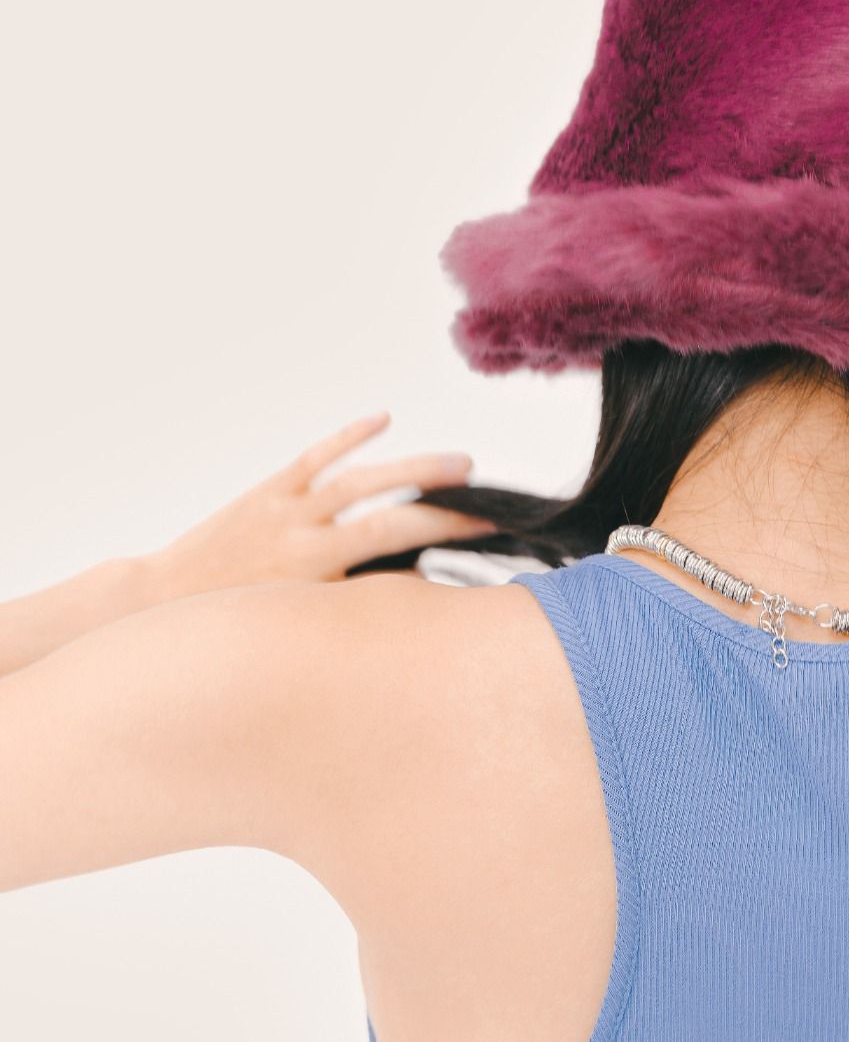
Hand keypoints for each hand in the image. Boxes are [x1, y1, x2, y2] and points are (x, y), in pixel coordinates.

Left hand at [150, 412, 496, 599]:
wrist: (168, 597)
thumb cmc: (238, 620)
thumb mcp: (300, 622)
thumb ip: (350, 601)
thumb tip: (407, 586)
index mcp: (316, 571)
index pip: (394, 544)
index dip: (444, 532)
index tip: (484, 529)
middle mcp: (305, 534)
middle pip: (386, 509)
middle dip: (441, 502)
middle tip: (487, 500)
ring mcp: (287, 506)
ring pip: (359, 478)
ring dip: (411, 466)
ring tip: (460, 463)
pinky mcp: (270, 490)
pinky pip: (317, 457)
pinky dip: (351, 436)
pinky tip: (383, 419)